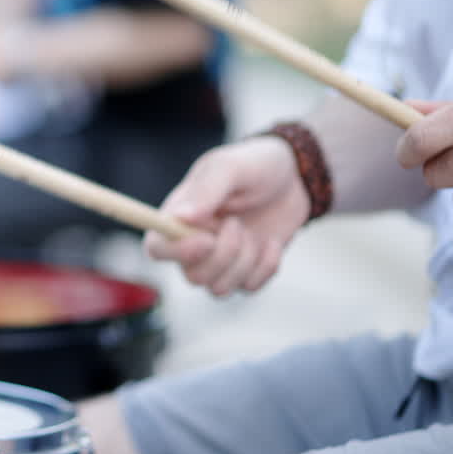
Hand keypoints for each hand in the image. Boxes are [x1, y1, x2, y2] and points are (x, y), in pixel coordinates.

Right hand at [145, 137, 309, 295]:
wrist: (296, 177)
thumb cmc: (256, 165)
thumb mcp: (231, 166)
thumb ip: (206, 190)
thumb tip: (181, 217)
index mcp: (180, 215)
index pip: (157, 248)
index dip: (175, 253)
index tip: (206, 240)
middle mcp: (194, 242)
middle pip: (192, 276)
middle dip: (223, 255)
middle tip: (238, 224)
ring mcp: (220, 260)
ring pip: (218, 289)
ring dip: (244, 262)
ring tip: (254, 233)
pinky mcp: (245, 270)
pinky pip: (248, 288)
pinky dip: (265, 267)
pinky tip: (272, 243)